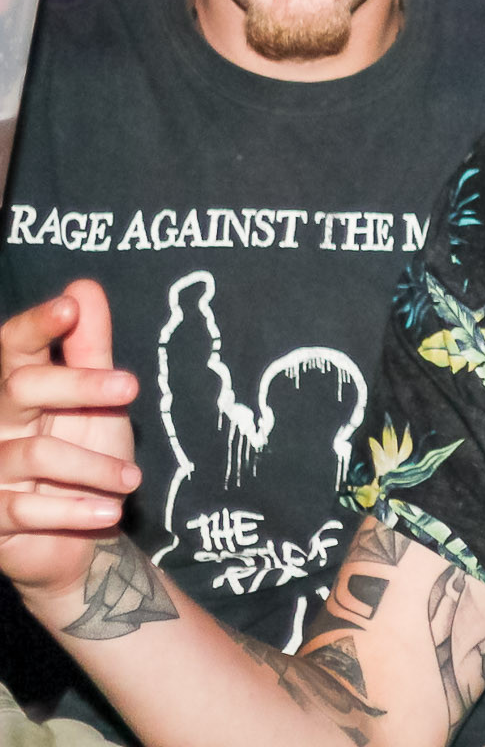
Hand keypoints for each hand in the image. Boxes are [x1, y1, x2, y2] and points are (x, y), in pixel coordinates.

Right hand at [0, 280, 141, 596]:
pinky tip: (110, 511)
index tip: (70, 306)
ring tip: (132, 480)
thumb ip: (90, 348)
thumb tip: (84, 287)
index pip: (13, 347)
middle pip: (21, 387)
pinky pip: (26, 509)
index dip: (36, 325)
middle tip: (132, 386)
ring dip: (92, 466)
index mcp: (19, 389)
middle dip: (79, 384)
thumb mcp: (100, 401)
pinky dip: (75, 511)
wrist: (81, 536)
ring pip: (34, 453)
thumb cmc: (87, 457)